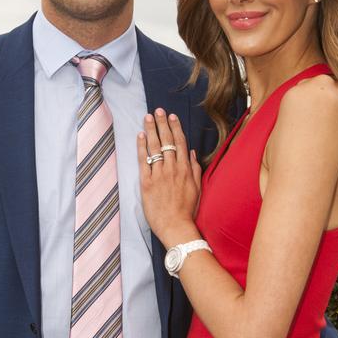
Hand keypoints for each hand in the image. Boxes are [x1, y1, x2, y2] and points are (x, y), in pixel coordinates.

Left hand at [138, 109, 201, 245]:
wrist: (176, 226)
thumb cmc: (187, 210)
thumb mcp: (197, 188)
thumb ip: (195, 169)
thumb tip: (193, 153)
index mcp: (186, 169)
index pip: (180, 143)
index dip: (175, 128)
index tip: (171, 116)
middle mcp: (173, 168)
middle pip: (167, 141)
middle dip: (162, 124)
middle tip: (157, 110)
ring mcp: (159, 175)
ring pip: (154, 147)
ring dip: (150, 130)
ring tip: (147, 117)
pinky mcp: (147, 183)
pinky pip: (143, 161)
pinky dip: (141, 147)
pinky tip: (140, 135)